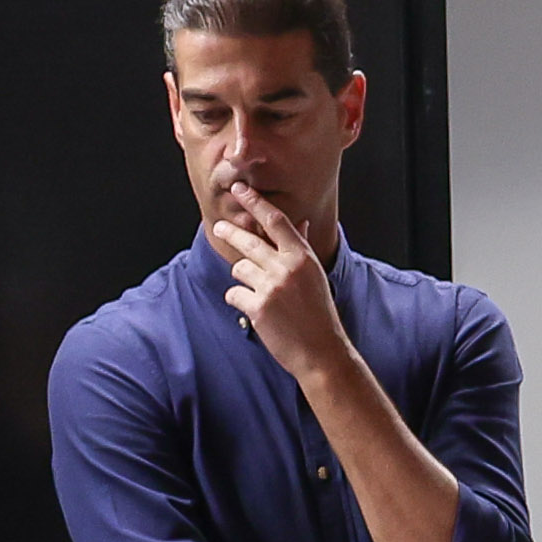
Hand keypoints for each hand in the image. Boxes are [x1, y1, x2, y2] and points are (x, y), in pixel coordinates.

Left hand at [209, 186, 355, 382]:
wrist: (321, 352)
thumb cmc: (319, 313)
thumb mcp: (315, 276)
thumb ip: (302, 248)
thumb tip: (300, 223)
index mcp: (303, 257)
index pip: (275, 220)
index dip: (255, 202)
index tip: (240, 189)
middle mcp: (286, 268)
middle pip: (248, 241)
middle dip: (230, 232)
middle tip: (219, 226)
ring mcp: (271, 287)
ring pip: (239, 268)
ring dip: (243, 278)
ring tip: (258, 292)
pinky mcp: (258, 307)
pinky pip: (233, 293)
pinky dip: (239, 300)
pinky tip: (254, 309)